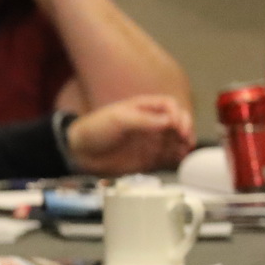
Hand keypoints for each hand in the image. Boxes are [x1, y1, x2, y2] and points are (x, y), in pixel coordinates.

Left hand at [66, 94, 195, 176]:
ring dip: (184, 144)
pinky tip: (179, 159)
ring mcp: (151, 141)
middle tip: (185, 139)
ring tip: (184, 150)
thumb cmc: (94, 129)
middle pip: (178, 123)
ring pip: (176, 140)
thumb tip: (168, 121)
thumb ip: (143, 120)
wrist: (79, 152)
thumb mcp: (117, 119)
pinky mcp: (149, 158)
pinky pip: (168, 157)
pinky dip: (176, 158)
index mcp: (144, 108)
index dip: (178, 114)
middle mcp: (151, 123)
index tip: (177, 125)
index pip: (169, 106)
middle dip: (185, 129)